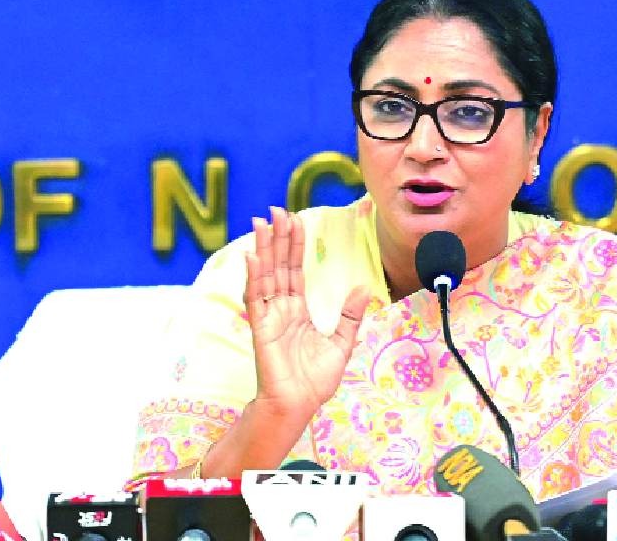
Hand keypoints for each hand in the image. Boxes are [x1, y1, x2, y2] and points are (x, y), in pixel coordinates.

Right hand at [244, 207, 371, 418]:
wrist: (298, 406)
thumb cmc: (314, 382)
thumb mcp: (341, 345)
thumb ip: (350, 316)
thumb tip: (363, 288)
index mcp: (298, 311)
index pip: (295, 271)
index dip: (294, 246)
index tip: (295, 221)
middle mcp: (281, 309)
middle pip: (279, 266)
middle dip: (277, 238)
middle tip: (275, 210)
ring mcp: (269, 317)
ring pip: (266, 275)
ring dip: (264, 249)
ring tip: (262, 223)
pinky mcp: (261, 328)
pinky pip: (256, 298)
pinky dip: (254, 276)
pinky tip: (253, 256)